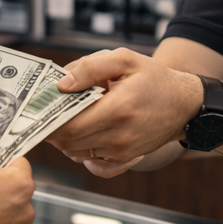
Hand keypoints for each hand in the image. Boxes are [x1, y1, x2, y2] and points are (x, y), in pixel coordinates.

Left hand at [48, 49, 204, 169]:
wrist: (184, 105)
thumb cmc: (154, 79)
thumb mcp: (125, 60)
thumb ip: (90, 66)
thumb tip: (62, 83)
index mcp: (119, 108)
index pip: (70, 124)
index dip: (49, 120)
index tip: (38, 110)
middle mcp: (120, 135)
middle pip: (69, 142)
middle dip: (52, 129)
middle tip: (45, 114)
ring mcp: (123, 151)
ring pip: (77, 153)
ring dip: (64, 140)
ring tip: (65, 119)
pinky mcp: (125, 159)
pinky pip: (92, 163)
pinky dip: (80, 151)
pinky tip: (82, 135)